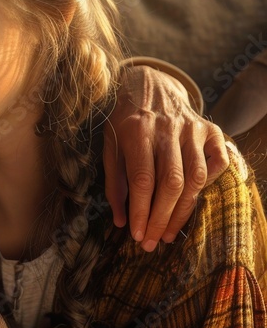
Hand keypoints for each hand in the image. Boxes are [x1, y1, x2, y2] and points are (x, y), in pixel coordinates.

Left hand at [102, 65, 228, 251]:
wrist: (148, 85)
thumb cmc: (124, 121)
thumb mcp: (109, 145)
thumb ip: (114, 182)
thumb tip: (121, 220)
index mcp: (136, 131)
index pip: (143, 180)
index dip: (141, 211)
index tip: (137, 235)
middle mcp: (166, 129)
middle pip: (171, 183)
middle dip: (161, 218)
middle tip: (152, 242)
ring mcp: (192, 128)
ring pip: (195, 178)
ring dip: (183, 212)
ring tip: (168, 233)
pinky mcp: (211, 130)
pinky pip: (218, 163)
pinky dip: (209, 185)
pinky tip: (192, 200)